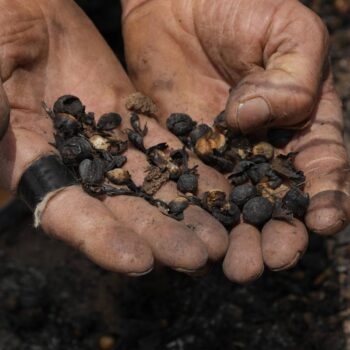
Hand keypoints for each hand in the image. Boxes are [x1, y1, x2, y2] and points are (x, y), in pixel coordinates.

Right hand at [0, 0, 231, 275]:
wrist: (22, 11)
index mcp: (35, 168)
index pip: (72, 216)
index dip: (103, 240)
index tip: (141, 263)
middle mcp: (78, 166)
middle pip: (123, 210)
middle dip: (160, 235)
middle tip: (197, 259)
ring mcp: (109, 142)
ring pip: (151, 183)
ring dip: (184, 210)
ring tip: (219, 237)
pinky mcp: (132, 117)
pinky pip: (166, 145)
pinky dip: (191, 167)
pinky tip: (220, 189)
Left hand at [122, 0, 348, 281]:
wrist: (180, 2)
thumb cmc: (242, 6)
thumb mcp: (287, 30)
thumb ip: (293, 76)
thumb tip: (254, 120)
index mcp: (300, 122)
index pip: (320, 169)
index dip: (326, 197)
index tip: (323, 223)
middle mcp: (263, 147)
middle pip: (276, 201)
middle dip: (278, 234)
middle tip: (272, 262)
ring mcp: (221, 153)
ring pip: (234, 205)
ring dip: (238, 238)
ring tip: (238, 268)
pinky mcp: (184, 151)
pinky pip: (192, 188)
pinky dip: (197, 215)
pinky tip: (198, 238)